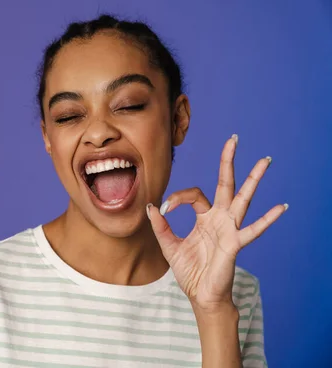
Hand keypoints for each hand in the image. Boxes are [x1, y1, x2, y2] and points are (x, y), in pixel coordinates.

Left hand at [146, 134, 286, 311]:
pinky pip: (253, 230)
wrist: (200, 294)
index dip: (177, 198)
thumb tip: (151, 206)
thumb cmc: (190, 270)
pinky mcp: (235, 243)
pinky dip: (267, 219)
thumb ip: (160, 227)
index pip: (194, 194)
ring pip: (242, 199)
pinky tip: (280, 207)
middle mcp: (219, 218)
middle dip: (228, 162)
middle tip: (233, 139)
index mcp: (204, 217)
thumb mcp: (169, 246)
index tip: (163, 210)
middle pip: (226, 184)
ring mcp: (229, 229)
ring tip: (265, 160)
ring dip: (253, 180)